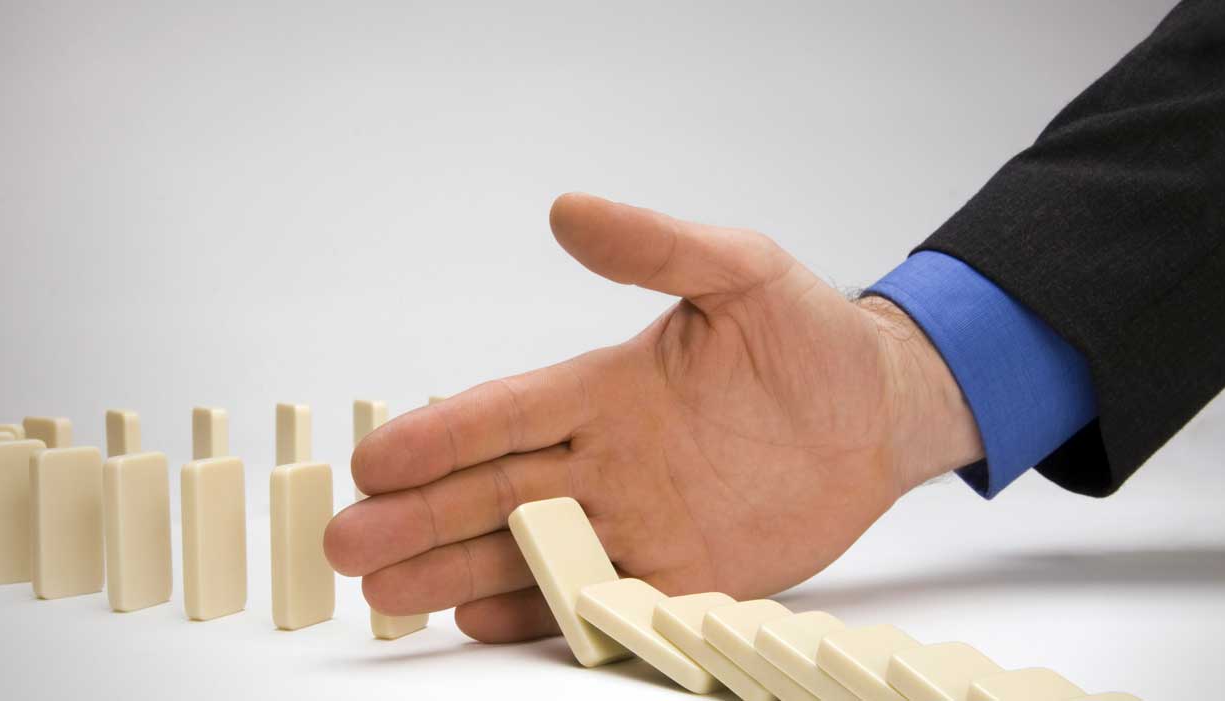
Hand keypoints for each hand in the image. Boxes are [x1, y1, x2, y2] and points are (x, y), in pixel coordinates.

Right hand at [323, 193, 982, 641]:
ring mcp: (640, 521)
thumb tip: (569, 210)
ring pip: (527, 553)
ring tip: (383, 595)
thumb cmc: (810, 337)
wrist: (881, 413)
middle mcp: (606, 460)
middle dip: (415, 520)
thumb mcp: (738, 272)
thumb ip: (656, 247)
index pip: (502, 417)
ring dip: (453, 574)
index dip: (435, 438)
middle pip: (491, 494)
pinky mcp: (683, 573)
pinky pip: (601, 601)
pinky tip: (478, 619)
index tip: (373, 459)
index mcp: (606, 390)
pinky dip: (540, 614)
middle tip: (343, 544)